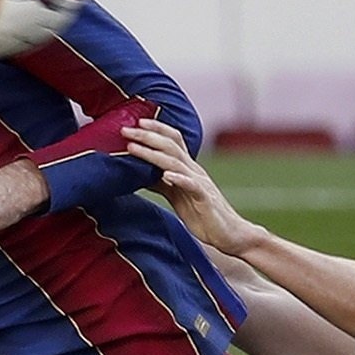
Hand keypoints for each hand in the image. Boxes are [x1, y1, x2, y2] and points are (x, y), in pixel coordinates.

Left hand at [122, 118, 266, 256]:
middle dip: (147, 136)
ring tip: (133, 148)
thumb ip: (160, 183)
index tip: (136, 121)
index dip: (156, 129)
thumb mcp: (176, 195)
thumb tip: (138, 174)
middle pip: (170, 146)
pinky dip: (179, 179)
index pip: (173, 140)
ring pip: (176, 163)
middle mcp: (194, 171)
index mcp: (188, 168)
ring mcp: (200, 183)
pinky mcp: (204, 200)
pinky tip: (166, 175)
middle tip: (125, 129)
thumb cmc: (201, 213)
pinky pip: (192, 186)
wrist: (229, 233)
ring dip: (153, 154)